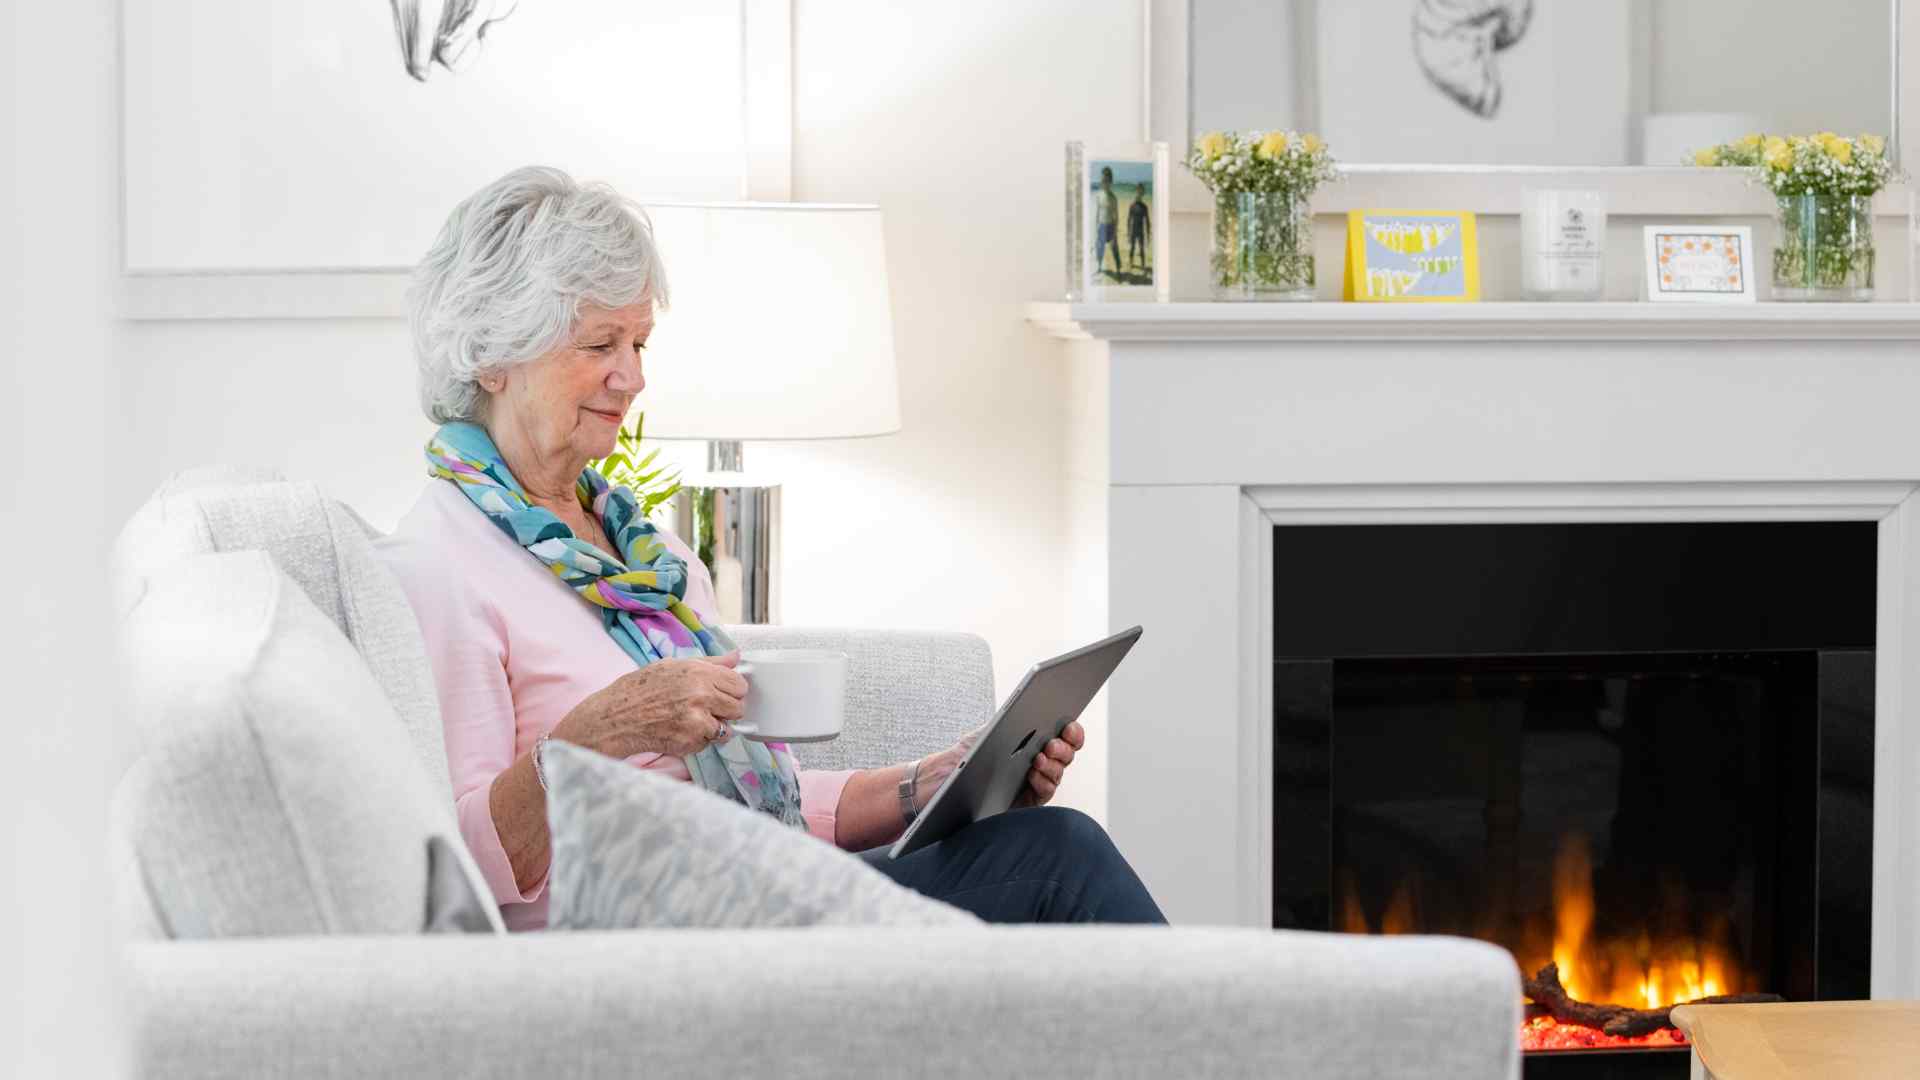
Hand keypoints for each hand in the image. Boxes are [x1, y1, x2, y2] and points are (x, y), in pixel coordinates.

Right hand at [560, 651, 747, 757]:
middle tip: (706, 709)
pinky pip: (709, 743)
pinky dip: (699, 740)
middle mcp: (701, 694)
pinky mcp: (691, 741)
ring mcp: (698, 720)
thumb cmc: (640, 689)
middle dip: (725, 710)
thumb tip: (735, 657)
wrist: (616, 717)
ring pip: (726, 728)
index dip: (731, 690)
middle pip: (738, 707)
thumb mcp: (672, 665)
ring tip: (691, 721)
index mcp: (699, 672)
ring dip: (713, 728)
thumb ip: (709, 662)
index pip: (739, 684)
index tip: (722, 693)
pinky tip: (680, 731)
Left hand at [912, 719, 1085, 811]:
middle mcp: (1040, 760)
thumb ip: (1010, 720)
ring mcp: (1037, 781)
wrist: (947, 780)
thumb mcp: (988, 732)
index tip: (1069, 726)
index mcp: (1035, 740)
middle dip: (1064, 748)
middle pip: (1066, 754)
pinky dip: (1043, 782)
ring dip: (1053, 765)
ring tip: (1039, 757)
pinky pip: (1045, 791)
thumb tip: (1030, 711)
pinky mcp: (1029, 800)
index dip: (1072, 731)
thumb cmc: (969, 754)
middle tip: (1051, 744)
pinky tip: (1033, 775)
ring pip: (1058, 772)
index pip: (1064, 734)